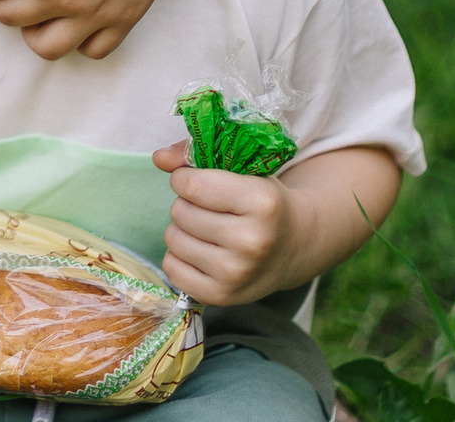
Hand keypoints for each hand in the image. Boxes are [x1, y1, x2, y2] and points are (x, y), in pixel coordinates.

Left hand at [150, 141, 290, 305]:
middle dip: (187, 204)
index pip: (192, 185)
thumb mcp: (243, 171)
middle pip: (180, 212)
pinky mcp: (221, 296)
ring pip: (173, 238)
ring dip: (182, 229)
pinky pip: (172, 268)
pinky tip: (203, 252)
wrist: (296, 246)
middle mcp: (251, 240)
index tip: (196, 181)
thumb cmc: (264, 202)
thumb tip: (159, 157)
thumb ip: (196, 157)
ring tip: (207, 229)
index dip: (184, 178)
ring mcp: (236, 273)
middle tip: (210, 209)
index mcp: (261, 202)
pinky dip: (179, 257)